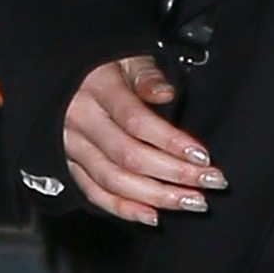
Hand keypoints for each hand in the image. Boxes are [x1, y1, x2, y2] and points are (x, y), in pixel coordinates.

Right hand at [61, 54, 227, 226]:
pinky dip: (122, 209)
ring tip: (192, 201)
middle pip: (129, 156)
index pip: (136, 121)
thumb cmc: (102, 66)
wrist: (63, 76)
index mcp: (96, 88)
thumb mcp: (126, 56)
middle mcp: (80, 120)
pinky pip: (93, 192)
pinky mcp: (68, 164)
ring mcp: (72, 145)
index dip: (171, 142)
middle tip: (211, 183)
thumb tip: (165, 93)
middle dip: (175, 174)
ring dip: (157, 196)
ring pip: (114, 180)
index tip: (203, 156)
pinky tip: (152, 215)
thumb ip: (147, 75)